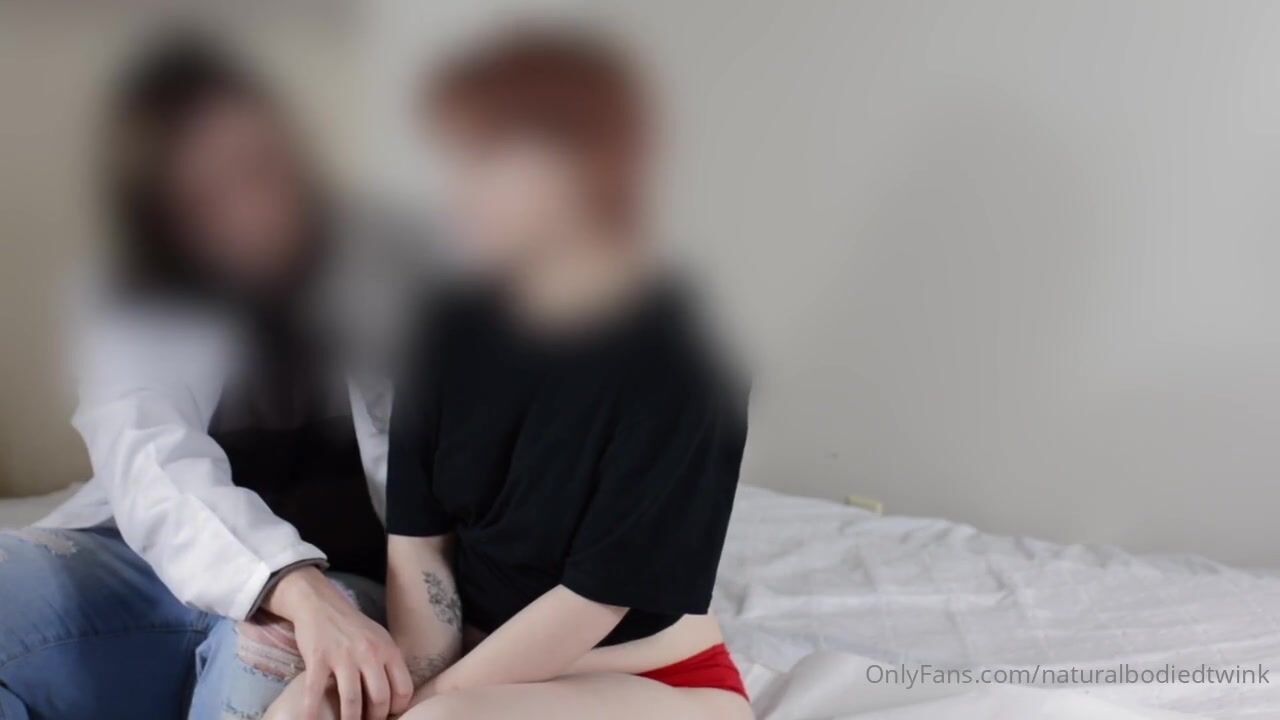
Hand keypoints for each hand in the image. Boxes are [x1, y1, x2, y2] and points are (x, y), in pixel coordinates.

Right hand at [265, 567, 413, 719]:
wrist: (321, 603)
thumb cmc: (353, 626)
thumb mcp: (380, 639)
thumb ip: (389, 663)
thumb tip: (396, 696)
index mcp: (388, 649)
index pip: (404, 688)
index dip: (398, 708)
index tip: (388, 715)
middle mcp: (369, 653)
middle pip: (380, 698)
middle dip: (375, 719)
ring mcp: (343, 656)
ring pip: (352, 700)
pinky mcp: (318, 658)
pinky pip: (315, 693)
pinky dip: (312, 713)